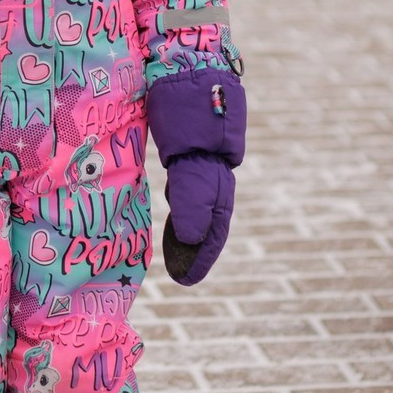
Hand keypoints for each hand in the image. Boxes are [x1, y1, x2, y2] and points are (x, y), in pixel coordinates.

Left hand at [162, 152, 234, 285]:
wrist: (193, 111)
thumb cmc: (190, 148)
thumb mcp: (189, 183)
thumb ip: (190, 211)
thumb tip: (191, 242)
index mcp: (218, 203)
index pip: (210, 241)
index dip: (198, 262)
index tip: (185, 281)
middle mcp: (213, 195)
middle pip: (204, 231)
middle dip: (193, 254)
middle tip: (179, 274)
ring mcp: (203, 182)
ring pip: (195, 215)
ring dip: (186, 235)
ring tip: (175, 252)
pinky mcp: (191, 169)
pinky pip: (187, 199)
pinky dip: (181, 214)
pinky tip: (175, 214)